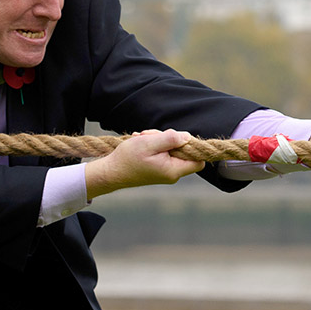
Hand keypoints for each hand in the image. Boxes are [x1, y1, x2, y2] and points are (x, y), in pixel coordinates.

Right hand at [85, 129, 205, 199]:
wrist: (111, 172)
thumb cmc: (128, 158)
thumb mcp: (149, 143)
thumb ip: (170, 139)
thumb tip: (188, 137)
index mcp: (173, 170)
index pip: (199, 161)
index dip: (194, 147)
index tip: (178, 137)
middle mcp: (172, 173)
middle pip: (183, 151)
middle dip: (169, 138)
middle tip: (151, 136)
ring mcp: (165, 171)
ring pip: (172, 149)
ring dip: (158, 140)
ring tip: (142, 139)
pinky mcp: (158, 168)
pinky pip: (162, 152)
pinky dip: (153, 145)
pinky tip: (141, 143)